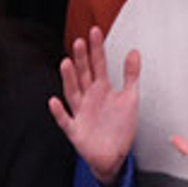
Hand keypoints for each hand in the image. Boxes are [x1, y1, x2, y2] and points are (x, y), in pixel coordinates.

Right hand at [48, 28, 143, 184]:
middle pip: (83, 75)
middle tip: (79, 42)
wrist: (115, 155)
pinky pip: (65, 120)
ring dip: (69, 79)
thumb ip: (131, 75)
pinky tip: (54, 101)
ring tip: (66, 63)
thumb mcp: (130, 98)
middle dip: (81, 59)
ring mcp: (80, 113)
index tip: (94, 31)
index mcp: (101, 89)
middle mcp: (88, 98)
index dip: (96, 49)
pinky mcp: (76, 130)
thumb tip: (134, 51)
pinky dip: (59, 112)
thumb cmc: (119, 126)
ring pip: (72, 93)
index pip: (98, 64)